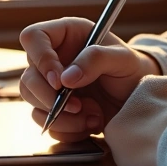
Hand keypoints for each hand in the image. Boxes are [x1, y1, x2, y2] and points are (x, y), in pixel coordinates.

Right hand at [19, 17, 159, 141]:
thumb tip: (66, 78)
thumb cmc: (132, 70)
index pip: (33, 38)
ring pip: (33, 103)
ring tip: (92, 115)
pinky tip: (91, 123)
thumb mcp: (122, 59)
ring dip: (61, 116)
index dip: (40, 58)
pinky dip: (69, 129)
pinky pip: (48, 124)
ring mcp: (51, 87)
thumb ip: (96, 59)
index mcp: (65, 36)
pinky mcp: (55, 110)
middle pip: (28, 77)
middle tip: (76, 106)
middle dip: (49, 98)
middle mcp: (53, 60)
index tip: (59, 81)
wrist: (138, 99)